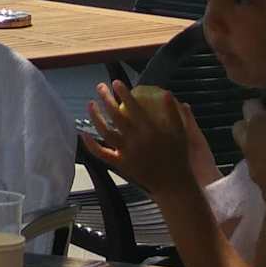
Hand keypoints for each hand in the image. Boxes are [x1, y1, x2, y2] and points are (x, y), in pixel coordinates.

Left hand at [85, 80, 201, 198]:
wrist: (173, 183)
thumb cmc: (178, 156)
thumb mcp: (181, 133)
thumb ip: (173, 113)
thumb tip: (166, 93)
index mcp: (150, 130)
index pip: (133, 107)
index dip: (124, 94)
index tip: (117, 83)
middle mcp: (136, 140)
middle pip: (116, 116)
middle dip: (106, 99)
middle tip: (100, 87)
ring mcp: (126, 152)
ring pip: (106, 132)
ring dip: (96, 117)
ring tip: (90, 104)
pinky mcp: (120, 164)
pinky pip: (103, 153)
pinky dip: (91, 145)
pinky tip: (84, 134)